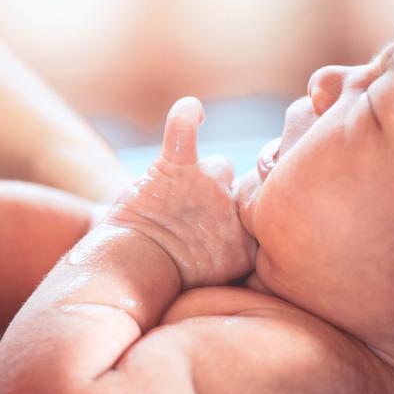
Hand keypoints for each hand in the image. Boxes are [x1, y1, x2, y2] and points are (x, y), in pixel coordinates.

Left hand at [105, 97, 256, 287]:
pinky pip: (183, 130)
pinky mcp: (175, 170)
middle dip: (227, 197)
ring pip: (221, 166)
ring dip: (206, 174)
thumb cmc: (167, 284)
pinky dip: (184, 116)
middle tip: (200, 219)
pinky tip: (191, 110)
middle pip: (244, 187)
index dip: (250, 216)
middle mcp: (234, 212)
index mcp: (247, 244)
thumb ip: (239, 252)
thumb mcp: (221, 277)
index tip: (236, 227)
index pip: (264, 213)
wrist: (129, 277)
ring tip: (180, 196)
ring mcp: (207, 188)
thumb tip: (251, 239)